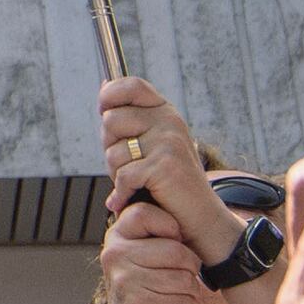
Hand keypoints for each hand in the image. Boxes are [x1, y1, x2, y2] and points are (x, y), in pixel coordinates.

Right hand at [94, 194, 204, 303]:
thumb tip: (176, 199)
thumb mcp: (144, 258)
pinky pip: (183, 301)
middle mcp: (114, 255)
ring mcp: (124, 280)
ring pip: (183, 278)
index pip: (147, 212)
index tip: (171, 245)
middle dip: (189, 270)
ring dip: (190, 293)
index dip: (171, 229)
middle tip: (179, 281)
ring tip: (176, 298)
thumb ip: (155, 234)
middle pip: (175, 250)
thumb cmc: (148, 294)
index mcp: (116, 237)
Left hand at [96, 76, 227, 247]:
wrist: (199, 218)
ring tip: (138, 184)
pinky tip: (129, 199)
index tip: (104, 110)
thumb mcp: (151, 144)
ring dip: (117, 175)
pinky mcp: (165, 166)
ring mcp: (168, 142)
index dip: (110, 95)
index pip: (132, 86)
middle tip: (131, 167)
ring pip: (113, 153)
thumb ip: (128, 119)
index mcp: (165, 112)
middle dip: (111, 148)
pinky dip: (122, 194)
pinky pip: (123, 177)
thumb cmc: (168, 184)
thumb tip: (103, 85)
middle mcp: (169, 121)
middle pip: (111, 120)